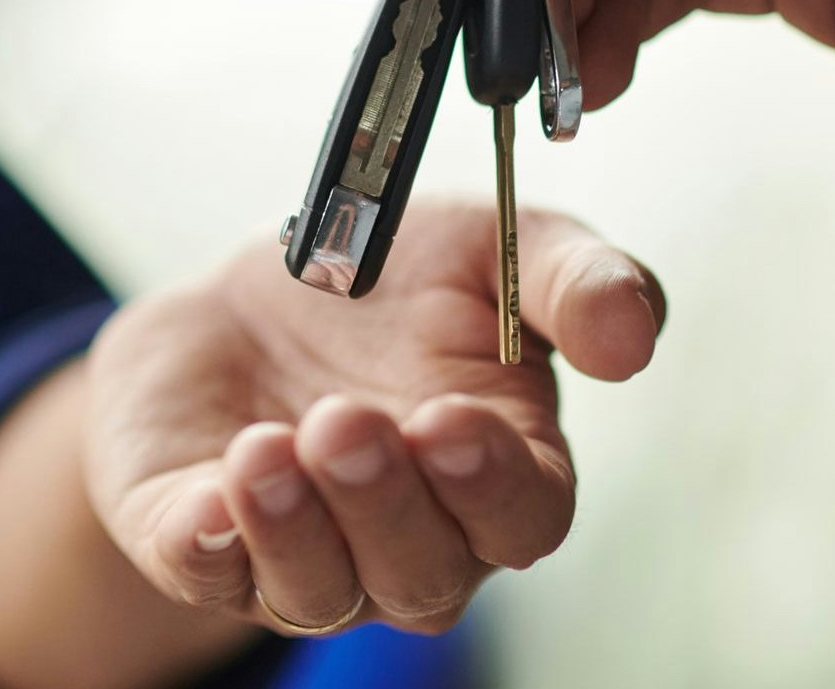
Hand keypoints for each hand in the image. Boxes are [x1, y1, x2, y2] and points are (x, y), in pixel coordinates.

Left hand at [85, 203, 663, 636]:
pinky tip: (207, 503)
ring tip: (267, 447)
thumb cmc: (391, 282)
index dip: (491, 484)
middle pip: (422, 570)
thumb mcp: (490, 246)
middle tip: (346, 424)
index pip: (521, 517)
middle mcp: (410, 537)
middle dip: (384, 502)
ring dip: (295, 526)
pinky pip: (204, 572)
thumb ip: (573, 281)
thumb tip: (634, 333)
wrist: (246, 291)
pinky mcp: (200, 542)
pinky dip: (207, 546)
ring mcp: (305, 555)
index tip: (448, 423)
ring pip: (316, 587)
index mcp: (498, 474)